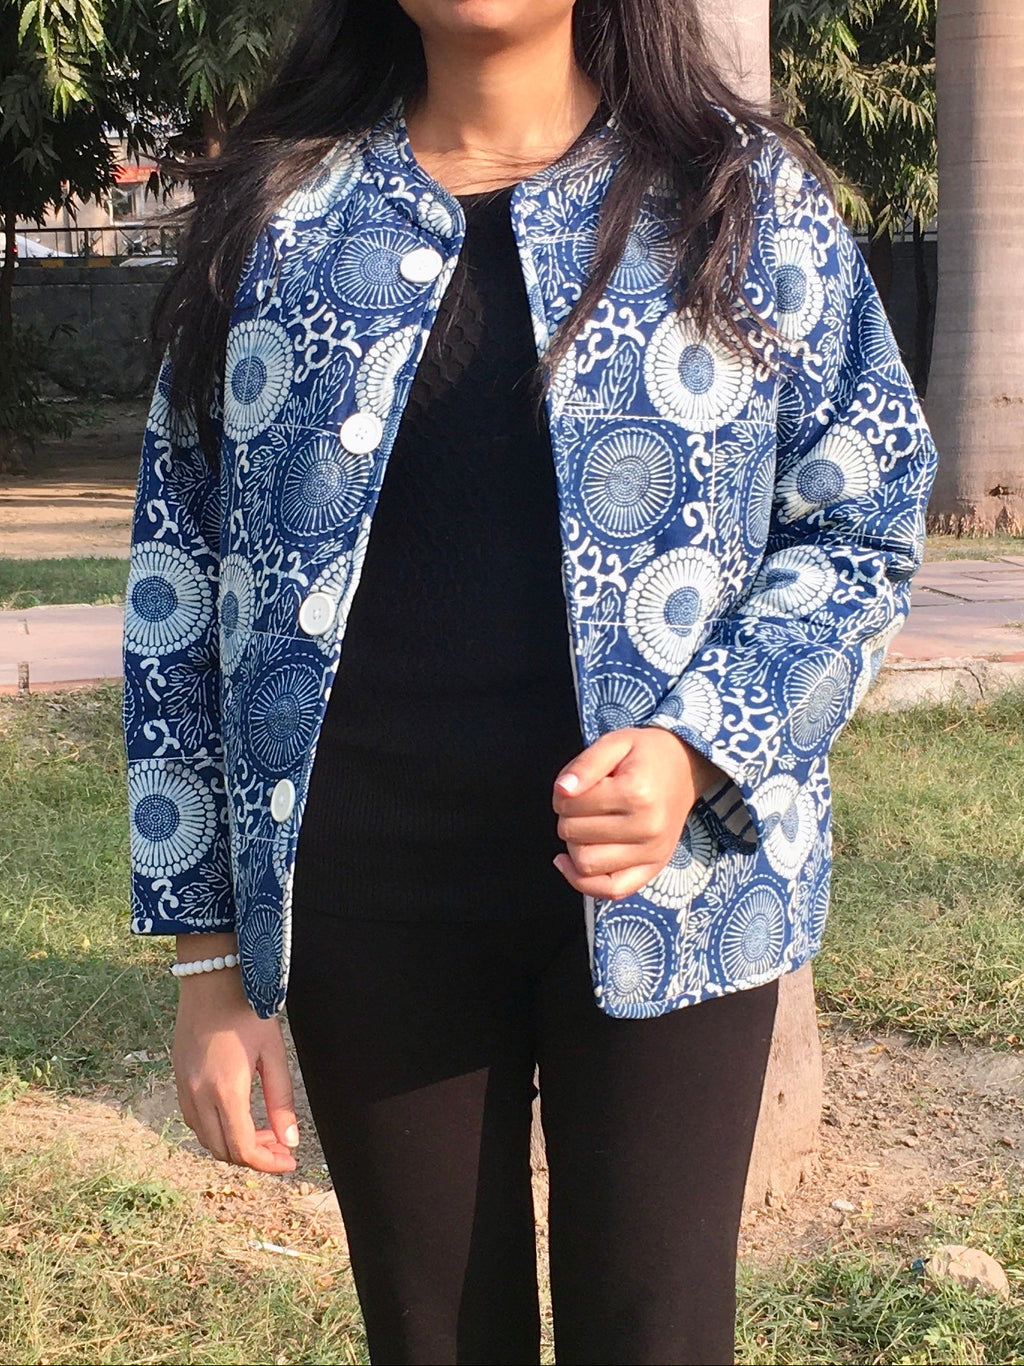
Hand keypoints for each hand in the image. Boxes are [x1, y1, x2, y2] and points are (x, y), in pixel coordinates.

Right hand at [172, 936, 298, 1172]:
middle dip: (255, 1156)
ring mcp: (183, 1088)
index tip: (289, 1162)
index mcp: (226, 1090)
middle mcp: (198, 1095)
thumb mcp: (273, 1053)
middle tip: (281, 1145)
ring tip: (263, 1130)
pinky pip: (194, 1121)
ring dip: (234, 1144)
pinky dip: (216, 1130)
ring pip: (206, 1139)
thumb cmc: (247, 1011)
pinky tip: (239, 1115)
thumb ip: (281, 1100)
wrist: (211, 979)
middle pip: (223, 1150)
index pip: (243, 1149)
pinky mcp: (178, 1079)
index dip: (268, 1164)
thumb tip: (290, 1141)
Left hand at [552, 727, 717, 900]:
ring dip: (573, 845)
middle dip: (566, 817)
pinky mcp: (653, 868)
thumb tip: (562, 791)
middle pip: (574, 835)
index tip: (574, 786)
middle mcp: (647, 827)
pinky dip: (583, 883)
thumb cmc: (645, 755)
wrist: (685, 768)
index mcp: (636, 793)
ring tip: (585, 826)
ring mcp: (652, 852)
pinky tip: (568, 863)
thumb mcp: (615, 742)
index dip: (562, 794)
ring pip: (586, 864)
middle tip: (581, 803)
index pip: (571, 805)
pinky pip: (611, 890)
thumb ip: (585, 765)